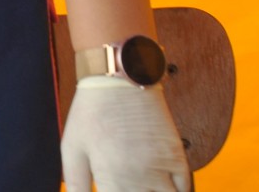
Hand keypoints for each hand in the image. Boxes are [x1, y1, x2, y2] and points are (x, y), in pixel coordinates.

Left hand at [62, 77, 190, 191]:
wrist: (120, 79)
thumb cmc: (91, 112)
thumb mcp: (72, 148)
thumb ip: (76, 184)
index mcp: (110, 178)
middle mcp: (139, 178)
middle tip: (124, 188)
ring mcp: (163, 169)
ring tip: (142, 188)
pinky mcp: (178, 158)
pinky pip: (187, 191)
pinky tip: (163, 190)